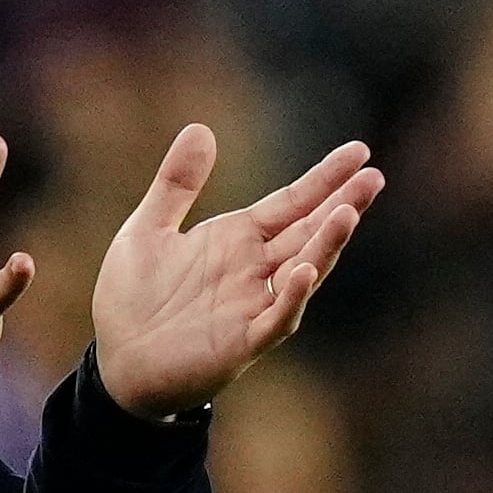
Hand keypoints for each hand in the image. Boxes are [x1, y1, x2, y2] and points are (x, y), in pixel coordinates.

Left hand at [91, 126, 382, 419]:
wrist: (117, 363)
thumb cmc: (133, 300)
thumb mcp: (147, 230)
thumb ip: (176, 185)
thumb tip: (201, 128)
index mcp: (237, 239)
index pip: (292, 203)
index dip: (324, 179)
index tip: (359, 152)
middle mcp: (254, 270)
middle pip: (307, 231)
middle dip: (342, 204)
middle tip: (375, 177)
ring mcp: (252, 306)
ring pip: (301, 271)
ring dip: (325, 245)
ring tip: (348, 213)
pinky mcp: (241, 343)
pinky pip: (274, 319)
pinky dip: (291, 297)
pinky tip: (304, 271)